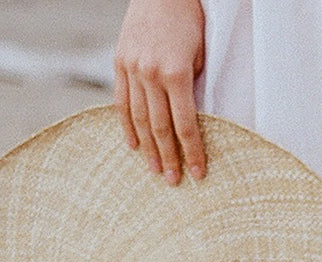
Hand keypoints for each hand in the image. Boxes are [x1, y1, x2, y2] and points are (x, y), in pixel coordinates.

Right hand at [114, 0, 206, 182]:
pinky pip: (121, 102)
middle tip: (173, 181)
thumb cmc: (190, 21)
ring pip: (139, 119)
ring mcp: (132, 68)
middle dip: (169, 158)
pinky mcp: (120, 62)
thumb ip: (193, 89)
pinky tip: (133, 146)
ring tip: (154, 170)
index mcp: (175, 73)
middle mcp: (150, 73)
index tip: (198, 174)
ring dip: (148, 148)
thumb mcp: (201, 55)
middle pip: (160, 128)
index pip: (185, 125)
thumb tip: (189, 124)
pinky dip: (127, 126)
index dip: (192, 153)